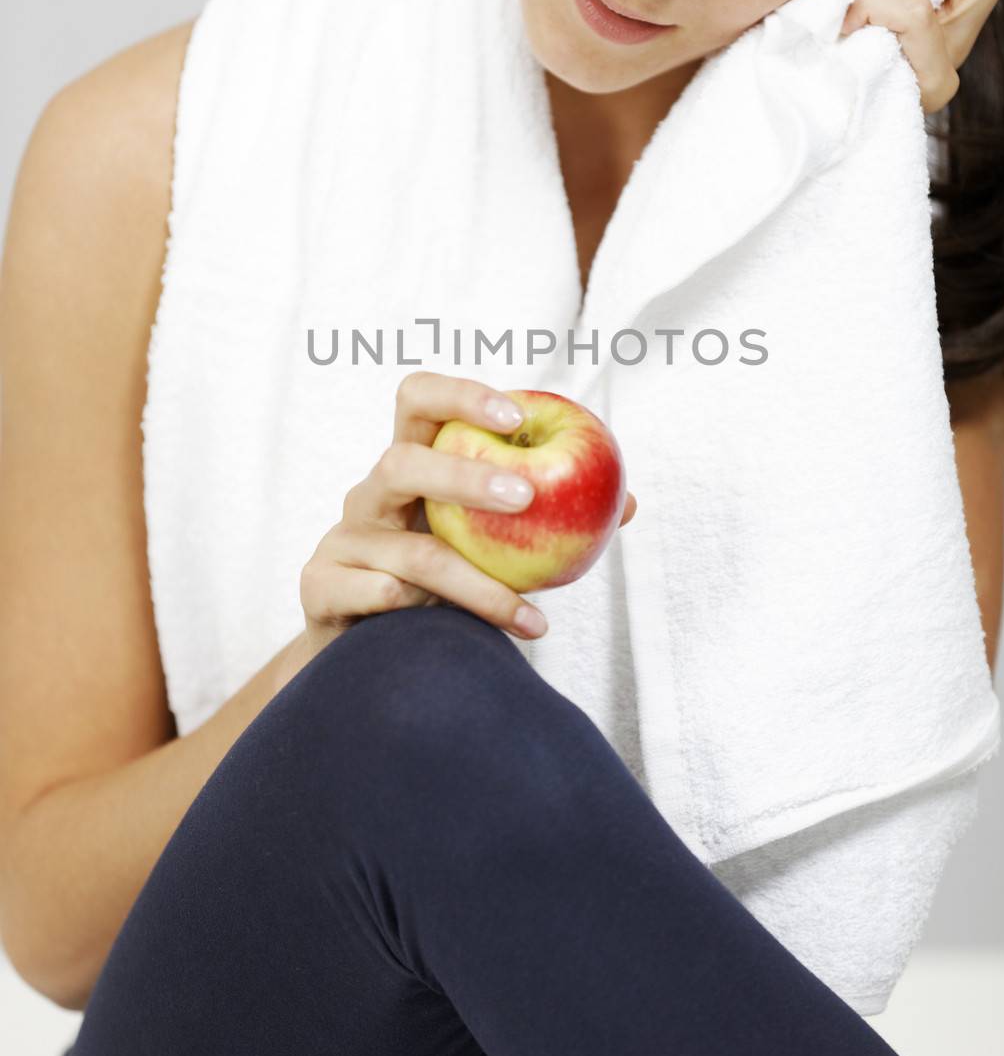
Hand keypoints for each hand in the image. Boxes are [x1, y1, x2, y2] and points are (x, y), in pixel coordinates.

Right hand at [299, 369, 637, 659]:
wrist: (369, 659)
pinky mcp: (321, 588)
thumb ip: (549, 521)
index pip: (419, 401)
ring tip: (528, 614)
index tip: (517, 415)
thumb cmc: (442, 586)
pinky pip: (376, 596)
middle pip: (401, 461)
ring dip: (475, 583)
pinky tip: (455, 632)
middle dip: (463, 475)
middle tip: (525, 497)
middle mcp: (370, 495)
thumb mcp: (490, 547)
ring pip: (409, 553)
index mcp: (410, 467)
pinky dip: (421, 612)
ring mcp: (342, 541)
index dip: (463, 395)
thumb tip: (631, 505)